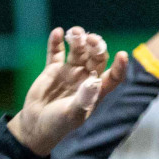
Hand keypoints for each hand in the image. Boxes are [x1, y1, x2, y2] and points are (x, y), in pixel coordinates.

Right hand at [8, 27, 109, 156]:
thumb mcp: (72, 114)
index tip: (122, 54)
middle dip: (95, 46)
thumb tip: (93, 82)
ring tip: (75, 32)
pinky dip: (56, 42)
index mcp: (96, 90)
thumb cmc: (58, 124)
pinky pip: (56, 52)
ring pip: (78, 51)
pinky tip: (57, 32)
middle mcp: (85, 78)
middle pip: (95, 57)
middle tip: (91, 39)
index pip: (113, 76)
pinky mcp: (53, 69)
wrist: (36, 126)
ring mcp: (70, 72)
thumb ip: (83, 99)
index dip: (119, 67)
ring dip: (78, 40)